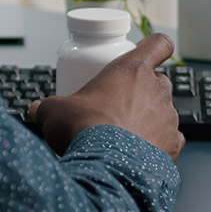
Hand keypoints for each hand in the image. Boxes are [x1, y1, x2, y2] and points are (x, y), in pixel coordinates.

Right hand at [31, 33, 183, 160]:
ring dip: (149, 119)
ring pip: (164, 111)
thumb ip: (46, 106)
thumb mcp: (53, 111)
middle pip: (158, 80)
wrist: (105, 168)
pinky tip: (138, 153)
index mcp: (132, 70)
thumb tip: (37, 109)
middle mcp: (157, 89)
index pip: (159, 44)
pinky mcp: (173, 145)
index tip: (143, 54)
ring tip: (125, 134)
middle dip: (143, 91)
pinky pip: (170, 140)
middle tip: (119, 104)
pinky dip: (157, 144)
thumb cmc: (84, 129)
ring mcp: (169, 117)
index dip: (153, 47)